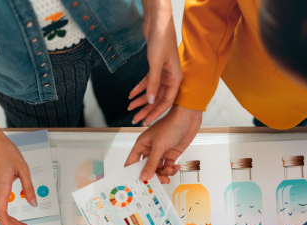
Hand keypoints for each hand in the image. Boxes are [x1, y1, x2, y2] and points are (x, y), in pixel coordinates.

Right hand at [0, 131, 34, 224]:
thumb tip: (33, 204)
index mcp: (1, 188)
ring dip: (12, 222)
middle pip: (2, 217)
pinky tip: (15, 217)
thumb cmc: (5, 152)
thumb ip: (29, 188)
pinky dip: (7, 215)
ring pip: (0, 213)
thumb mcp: (23, 169)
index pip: (2, 214)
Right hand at [125, 105, 201, 181]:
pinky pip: (168, 168)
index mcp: (141, 145)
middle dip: (153, 176)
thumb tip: (143, 177)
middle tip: (159, 181)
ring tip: (170, 171)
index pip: (132, 162)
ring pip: (158, 170)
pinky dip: (171, 170)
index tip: (137, 184)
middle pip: (146, 169)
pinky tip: (175, 167)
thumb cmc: (170, 125)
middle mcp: (149, 151)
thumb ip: (151, 163)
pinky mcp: (170, 155)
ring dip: (164, 174)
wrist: (187, 119)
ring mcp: (160, 154)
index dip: (132, 173)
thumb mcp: (159, 146)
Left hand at [129, 0, 181, 125]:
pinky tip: (131, 94)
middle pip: (157, 98)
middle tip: (136, 119)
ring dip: (141, 100)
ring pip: (151, 91)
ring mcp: (163, 72)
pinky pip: (147, 81)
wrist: (157, 21)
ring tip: (130, 107)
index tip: (147, 121)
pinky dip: (139, 88)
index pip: (166, 101)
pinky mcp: (155, 67)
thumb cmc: (162, 39)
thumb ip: (153, 83)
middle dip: (146, 109)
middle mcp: (170, 77)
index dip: (156, 112)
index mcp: (175, 79)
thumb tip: (150, 101)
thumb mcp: (156, 63)